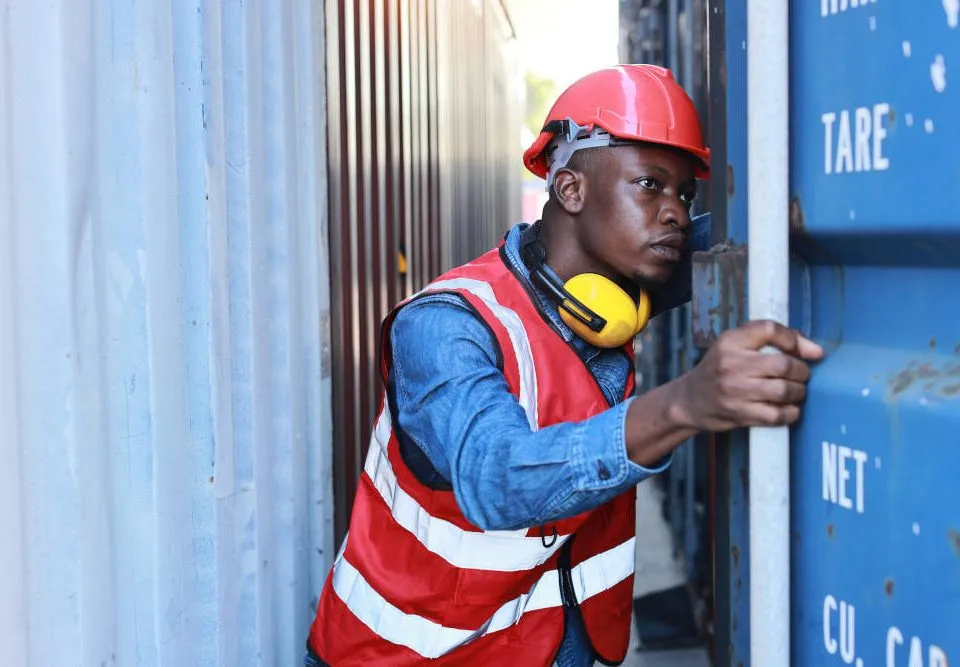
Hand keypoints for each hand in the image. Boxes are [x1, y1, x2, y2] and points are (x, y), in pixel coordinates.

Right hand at [674, 319, 824, 431]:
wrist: (690, 400)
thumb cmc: (720, 369)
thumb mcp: (735, 345)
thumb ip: (771, 339)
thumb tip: (815, 351)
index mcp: (730, 341)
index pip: (769, 329)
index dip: (793, 339)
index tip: (803, 351)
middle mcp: (732, 364)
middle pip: (783, 364)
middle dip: (801, 371)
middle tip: (801, 375)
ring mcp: (735, 391)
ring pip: (784, 390)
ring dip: (798, 392)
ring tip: (796, 391)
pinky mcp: (740, 414)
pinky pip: (777, 415)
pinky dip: (791, 412)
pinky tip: (788, 408)